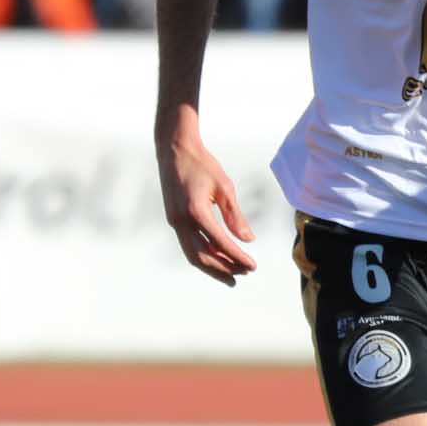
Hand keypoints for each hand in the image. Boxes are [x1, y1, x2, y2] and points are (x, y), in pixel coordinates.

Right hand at [158, 125, 259, 283]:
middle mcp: (181, 220)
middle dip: (224, 269)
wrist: (174, 150)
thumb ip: (235, 215)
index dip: (237, 257)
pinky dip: (203, 255)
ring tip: (231, 276)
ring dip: (212, 267)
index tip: (252, 266)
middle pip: (202, 256)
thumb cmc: (201, 164)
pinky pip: (188, 245)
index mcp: (196, 211)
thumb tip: (248, 240)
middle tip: (243, 274)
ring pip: (192, 254)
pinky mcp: (173, 220)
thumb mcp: (224, 187)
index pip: (220, 243)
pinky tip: (218, 258)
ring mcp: (174, 221)